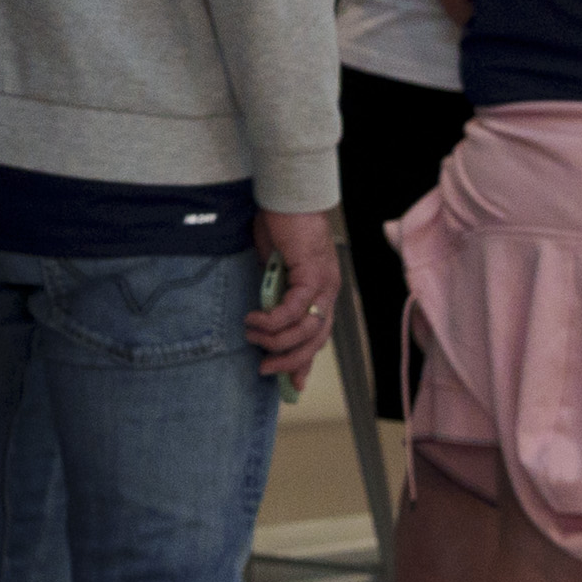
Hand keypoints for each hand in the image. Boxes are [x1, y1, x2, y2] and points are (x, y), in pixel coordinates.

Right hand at [248, 208, 338, 383]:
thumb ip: (273, 293)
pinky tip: (255, 319)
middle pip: (315, 341)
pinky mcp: (311, 275)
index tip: (290, 383)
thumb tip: (262, 319)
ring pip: (306, 330)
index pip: (318, 336)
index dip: (304, 361)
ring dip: (276, 340)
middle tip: (265, 368)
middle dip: (290, 361)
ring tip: (252, 336)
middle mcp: (329, 293)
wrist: (288, 197)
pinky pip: (293, 309)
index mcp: (322, 293)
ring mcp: (323, 285)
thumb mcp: (275, 269)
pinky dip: (273, 320)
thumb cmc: (281, 228)